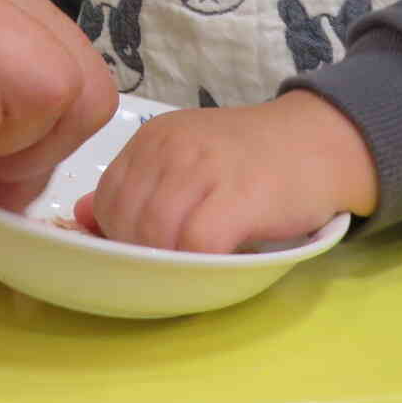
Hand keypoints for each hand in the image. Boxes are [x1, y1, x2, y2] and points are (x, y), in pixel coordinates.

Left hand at [74, 91, 378, 252]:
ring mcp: (204, 168)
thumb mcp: (188, 161)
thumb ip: (138, 186)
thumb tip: (79, 217)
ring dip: (168, 263)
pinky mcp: (238, 196)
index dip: (117, 235)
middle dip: (141, 254)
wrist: (322, 143)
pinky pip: (194, 244)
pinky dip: (197, 264)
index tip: (145, 250)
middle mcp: (172, 145)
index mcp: (153, 137)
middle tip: (173, 265)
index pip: (107, 197)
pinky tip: (216, 262)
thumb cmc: (253, 161)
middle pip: (126, 220)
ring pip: (154, 235)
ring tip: (195, 265)